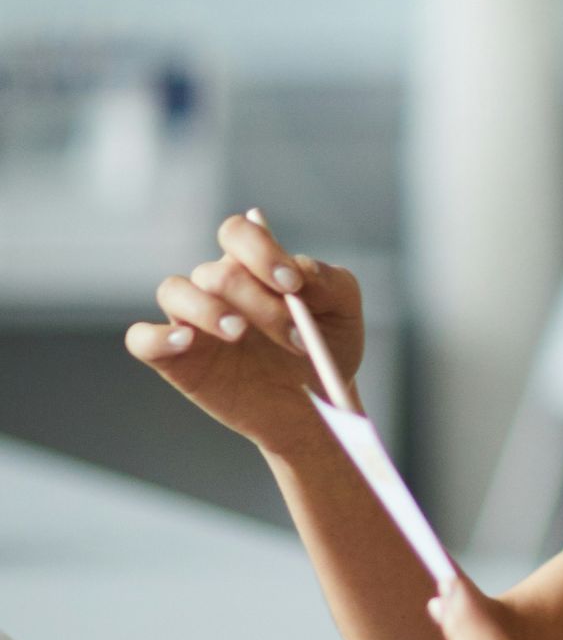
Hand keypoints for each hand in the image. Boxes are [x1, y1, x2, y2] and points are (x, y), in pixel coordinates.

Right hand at [125, 208, 364, 453]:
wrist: (316, 407)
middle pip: (218, 271)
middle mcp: (217, 287)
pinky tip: (187, 342)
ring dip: (208, 308)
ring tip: (240, 332)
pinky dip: (157, 337)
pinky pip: (142, 339)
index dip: (260, 250)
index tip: (292, 285)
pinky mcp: (175, 359)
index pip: (238, 232)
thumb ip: (330, 281)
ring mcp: (192, 322)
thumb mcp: (343, 312)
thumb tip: (300, 267)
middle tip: (295, 336)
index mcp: (253, 266)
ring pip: (173, 290)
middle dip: (259, 301)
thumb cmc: (325, 350)